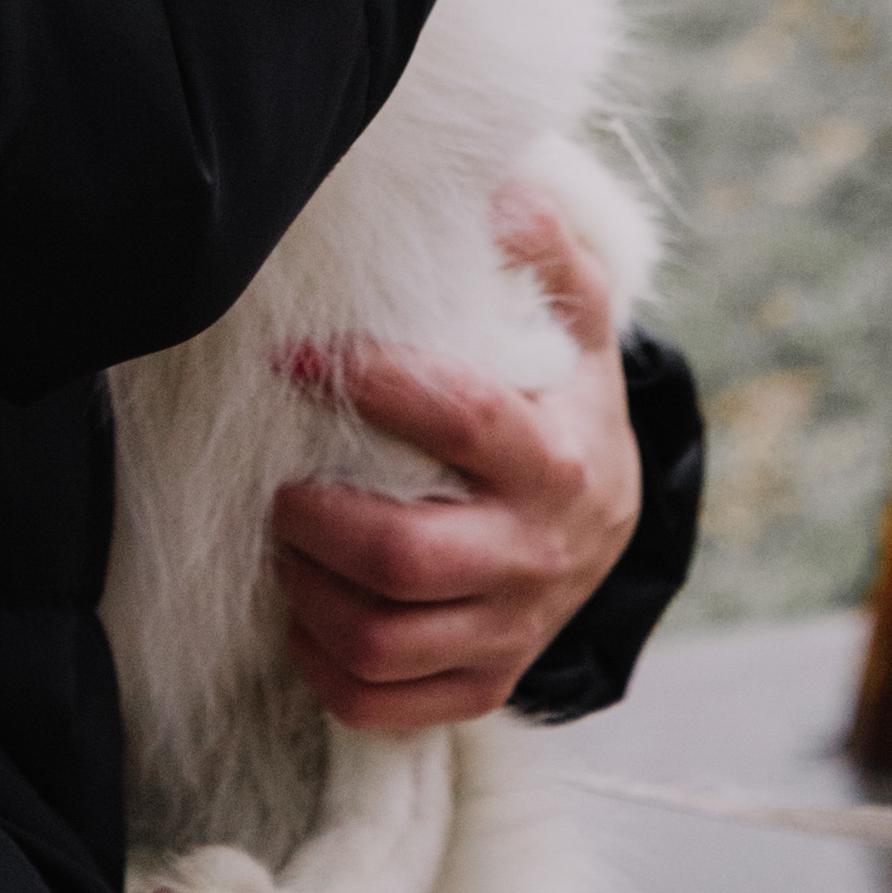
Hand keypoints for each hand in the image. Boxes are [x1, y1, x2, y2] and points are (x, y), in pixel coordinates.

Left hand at [269, 186, 640, 729]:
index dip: (368, 385)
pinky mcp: (482, 683)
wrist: (612, 521)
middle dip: (317, 519)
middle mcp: (535, 556)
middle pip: (405, 558)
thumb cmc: (564, 403)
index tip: (291, 356)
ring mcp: (509, 630)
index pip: (458, 421)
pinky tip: (304, 611)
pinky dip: (325, 665)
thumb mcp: (576, 324)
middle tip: (279, 484)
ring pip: (382, 641)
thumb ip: (550, 255)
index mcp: (556, 460)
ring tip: (284, 539)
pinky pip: (384, 703)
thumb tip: (506, 189)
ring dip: (308, 591)